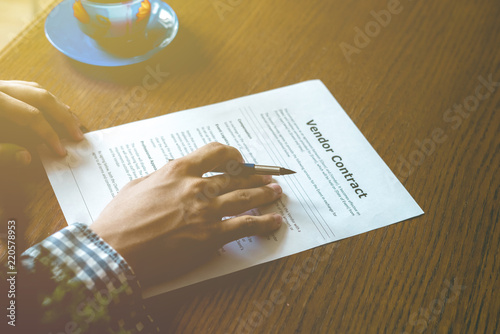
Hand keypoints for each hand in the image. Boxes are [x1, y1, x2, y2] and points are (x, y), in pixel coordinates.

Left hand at [0, 80, 83, 165]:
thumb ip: (2, 152)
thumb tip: (26, 158)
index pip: (32, 116)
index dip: (49, 134)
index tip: (61, 151)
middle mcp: (1, 89)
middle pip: (42, 97)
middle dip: (63, 116)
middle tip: (78, 134)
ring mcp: (1, 84)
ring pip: (36, 89)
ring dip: (57, 106)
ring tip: (72, 122)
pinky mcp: (1, 87)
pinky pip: (28, 88)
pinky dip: (44, 99)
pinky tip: (52, 109)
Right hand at [91, 143, 282, 285]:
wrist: (115, 252)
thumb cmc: (119, 221)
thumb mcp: (137, 186)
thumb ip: (161, 178)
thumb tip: (173, 176)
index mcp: (178, 170)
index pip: (215, 153)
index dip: (232, 155)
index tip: (239, 160)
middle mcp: (196, 186)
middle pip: (236, 176)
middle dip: (255, 176)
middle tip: (268, 178)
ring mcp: (206, 211)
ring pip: (246, 197)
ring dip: (265, 194)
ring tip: (277, 192)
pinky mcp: (211, 236)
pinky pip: (246, 225)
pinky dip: (264, 223)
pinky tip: (274, 221)